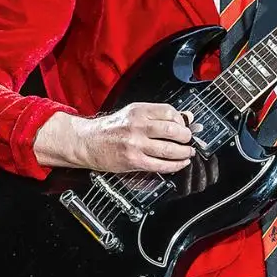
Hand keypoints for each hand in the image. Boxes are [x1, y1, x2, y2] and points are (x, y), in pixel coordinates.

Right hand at [34, 103, 198, 173]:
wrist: (87, 142)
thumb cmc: (110, 128)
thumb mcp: (133, 114)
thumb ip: (158, 115)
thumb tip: (186, 117)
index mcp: (138, 111)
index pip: (170, 112)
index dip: (182, 120)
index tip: (185, 126)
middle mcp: (137, 126)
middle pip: (173, 130)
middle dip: (186, 137)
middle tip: (189, 140)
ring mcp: (135, 144)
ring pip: (169, 149)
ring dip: (184, 153)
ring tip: (188, 153)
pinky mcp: (133, 161)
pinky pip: (160, 165)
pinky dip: (174, 166)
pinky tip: (180, 164)